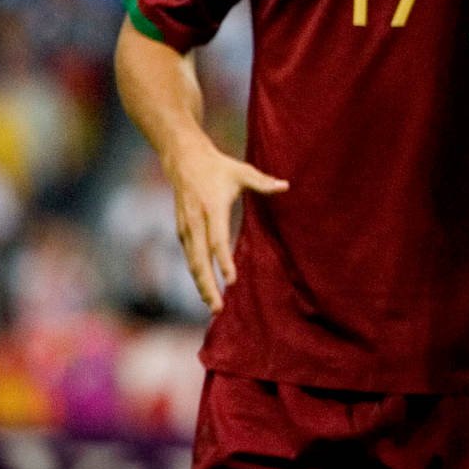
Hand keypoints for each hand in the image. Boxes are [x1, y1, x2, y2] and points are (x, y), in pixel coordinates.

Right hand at [163, 139, 287, 312]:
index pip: (217, 240)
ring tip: (213, 305)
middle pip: (200, 260)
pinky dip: (196, 274)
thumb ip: (263, 182)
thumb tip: (286, 185)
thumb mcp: (242, 172)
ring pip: (192, 262)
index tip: (232, 280)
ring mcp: (186, 228)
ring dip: (201, 284)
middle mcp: (196, 222)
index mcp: (212, 209)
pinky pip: (189, 257)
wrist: (184, 160)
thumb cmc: (218, 167)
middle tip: (218, 307)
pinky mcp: (182, 231)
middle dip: (208, 285)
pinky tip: (205, 288)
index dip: (224, 262)